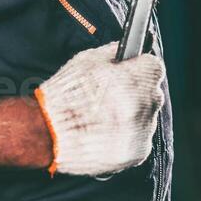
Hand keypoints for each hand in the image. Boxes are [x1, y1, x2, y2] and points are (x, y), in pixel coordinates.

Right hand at [34, 43, 163, 176]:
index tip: (131, 73)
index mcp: (134, 79)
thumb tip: (133, 48)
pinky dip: (128, 136)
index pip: (155, 66)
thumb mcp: (88, 60)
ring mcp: (142, 131)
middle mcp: (142, 105)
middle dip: (136, 92)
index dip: (140, 68)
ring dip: (133, 116)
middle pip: (152, 92)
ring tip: (104, 119)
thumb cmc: (64, 95)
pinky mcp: (137, 152)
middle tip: (112, 98)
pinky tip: (107, 133)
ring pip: (147, 117)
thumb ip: (117, 53)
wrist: (46, 133)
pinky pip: (141, 138)